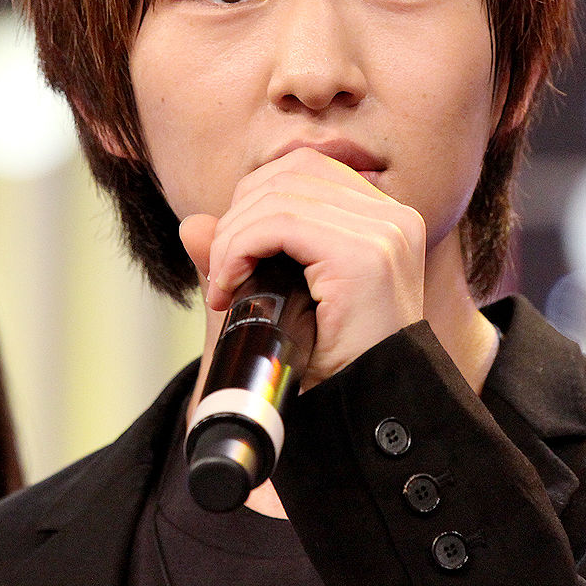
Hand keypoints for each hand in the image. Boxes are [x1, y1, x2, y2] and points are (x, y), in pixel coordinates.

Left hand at [179, 147, 426, 385]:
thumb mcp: (281, 302)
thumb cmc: (333, 365)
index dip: (256, 198)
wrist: (368, 417)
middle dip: (239, 216)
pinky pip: (281, 223)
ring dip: (234, 237)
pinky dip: (241, 247)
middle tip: (222, 273)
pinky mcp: (366, 254)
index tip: (235, 253)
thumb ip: (241, 256)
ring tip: (225, 283)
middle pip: (291, 172)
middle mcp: (393, 217)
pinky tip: (231, 285)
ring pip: (279, 196)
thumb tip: (192, 224)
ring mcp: (384, 232)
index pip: (306, 169)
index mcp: (384, 219)